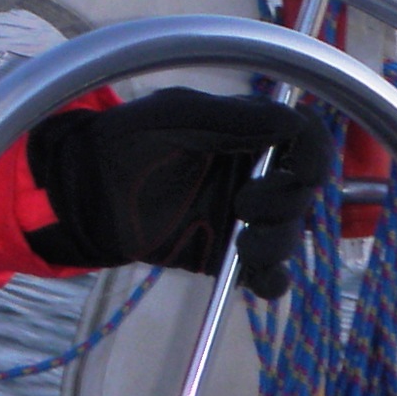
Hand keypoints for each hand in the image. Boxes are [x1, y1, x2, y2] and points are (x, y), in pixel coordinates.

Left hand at [24, 91, 322, 298]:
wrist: (82, 189)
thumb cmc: (123, 139)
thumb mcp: (172, 115)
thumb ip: (230, 117)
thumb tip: (292, 121)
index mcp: (247, 133)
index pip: (303, 140)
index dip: (314, 153)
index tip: (304, 170)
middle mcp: (253, 174)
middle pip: (302, 191)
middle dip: (286, 201)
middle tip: (245, 204)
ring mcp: (242, 217)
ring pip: (290, 235)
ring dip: (278, 242)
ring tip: (244, 245)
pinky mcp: (225, 254)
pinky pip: (267, 274)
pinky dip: (271, 280)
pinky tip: (256, 278)